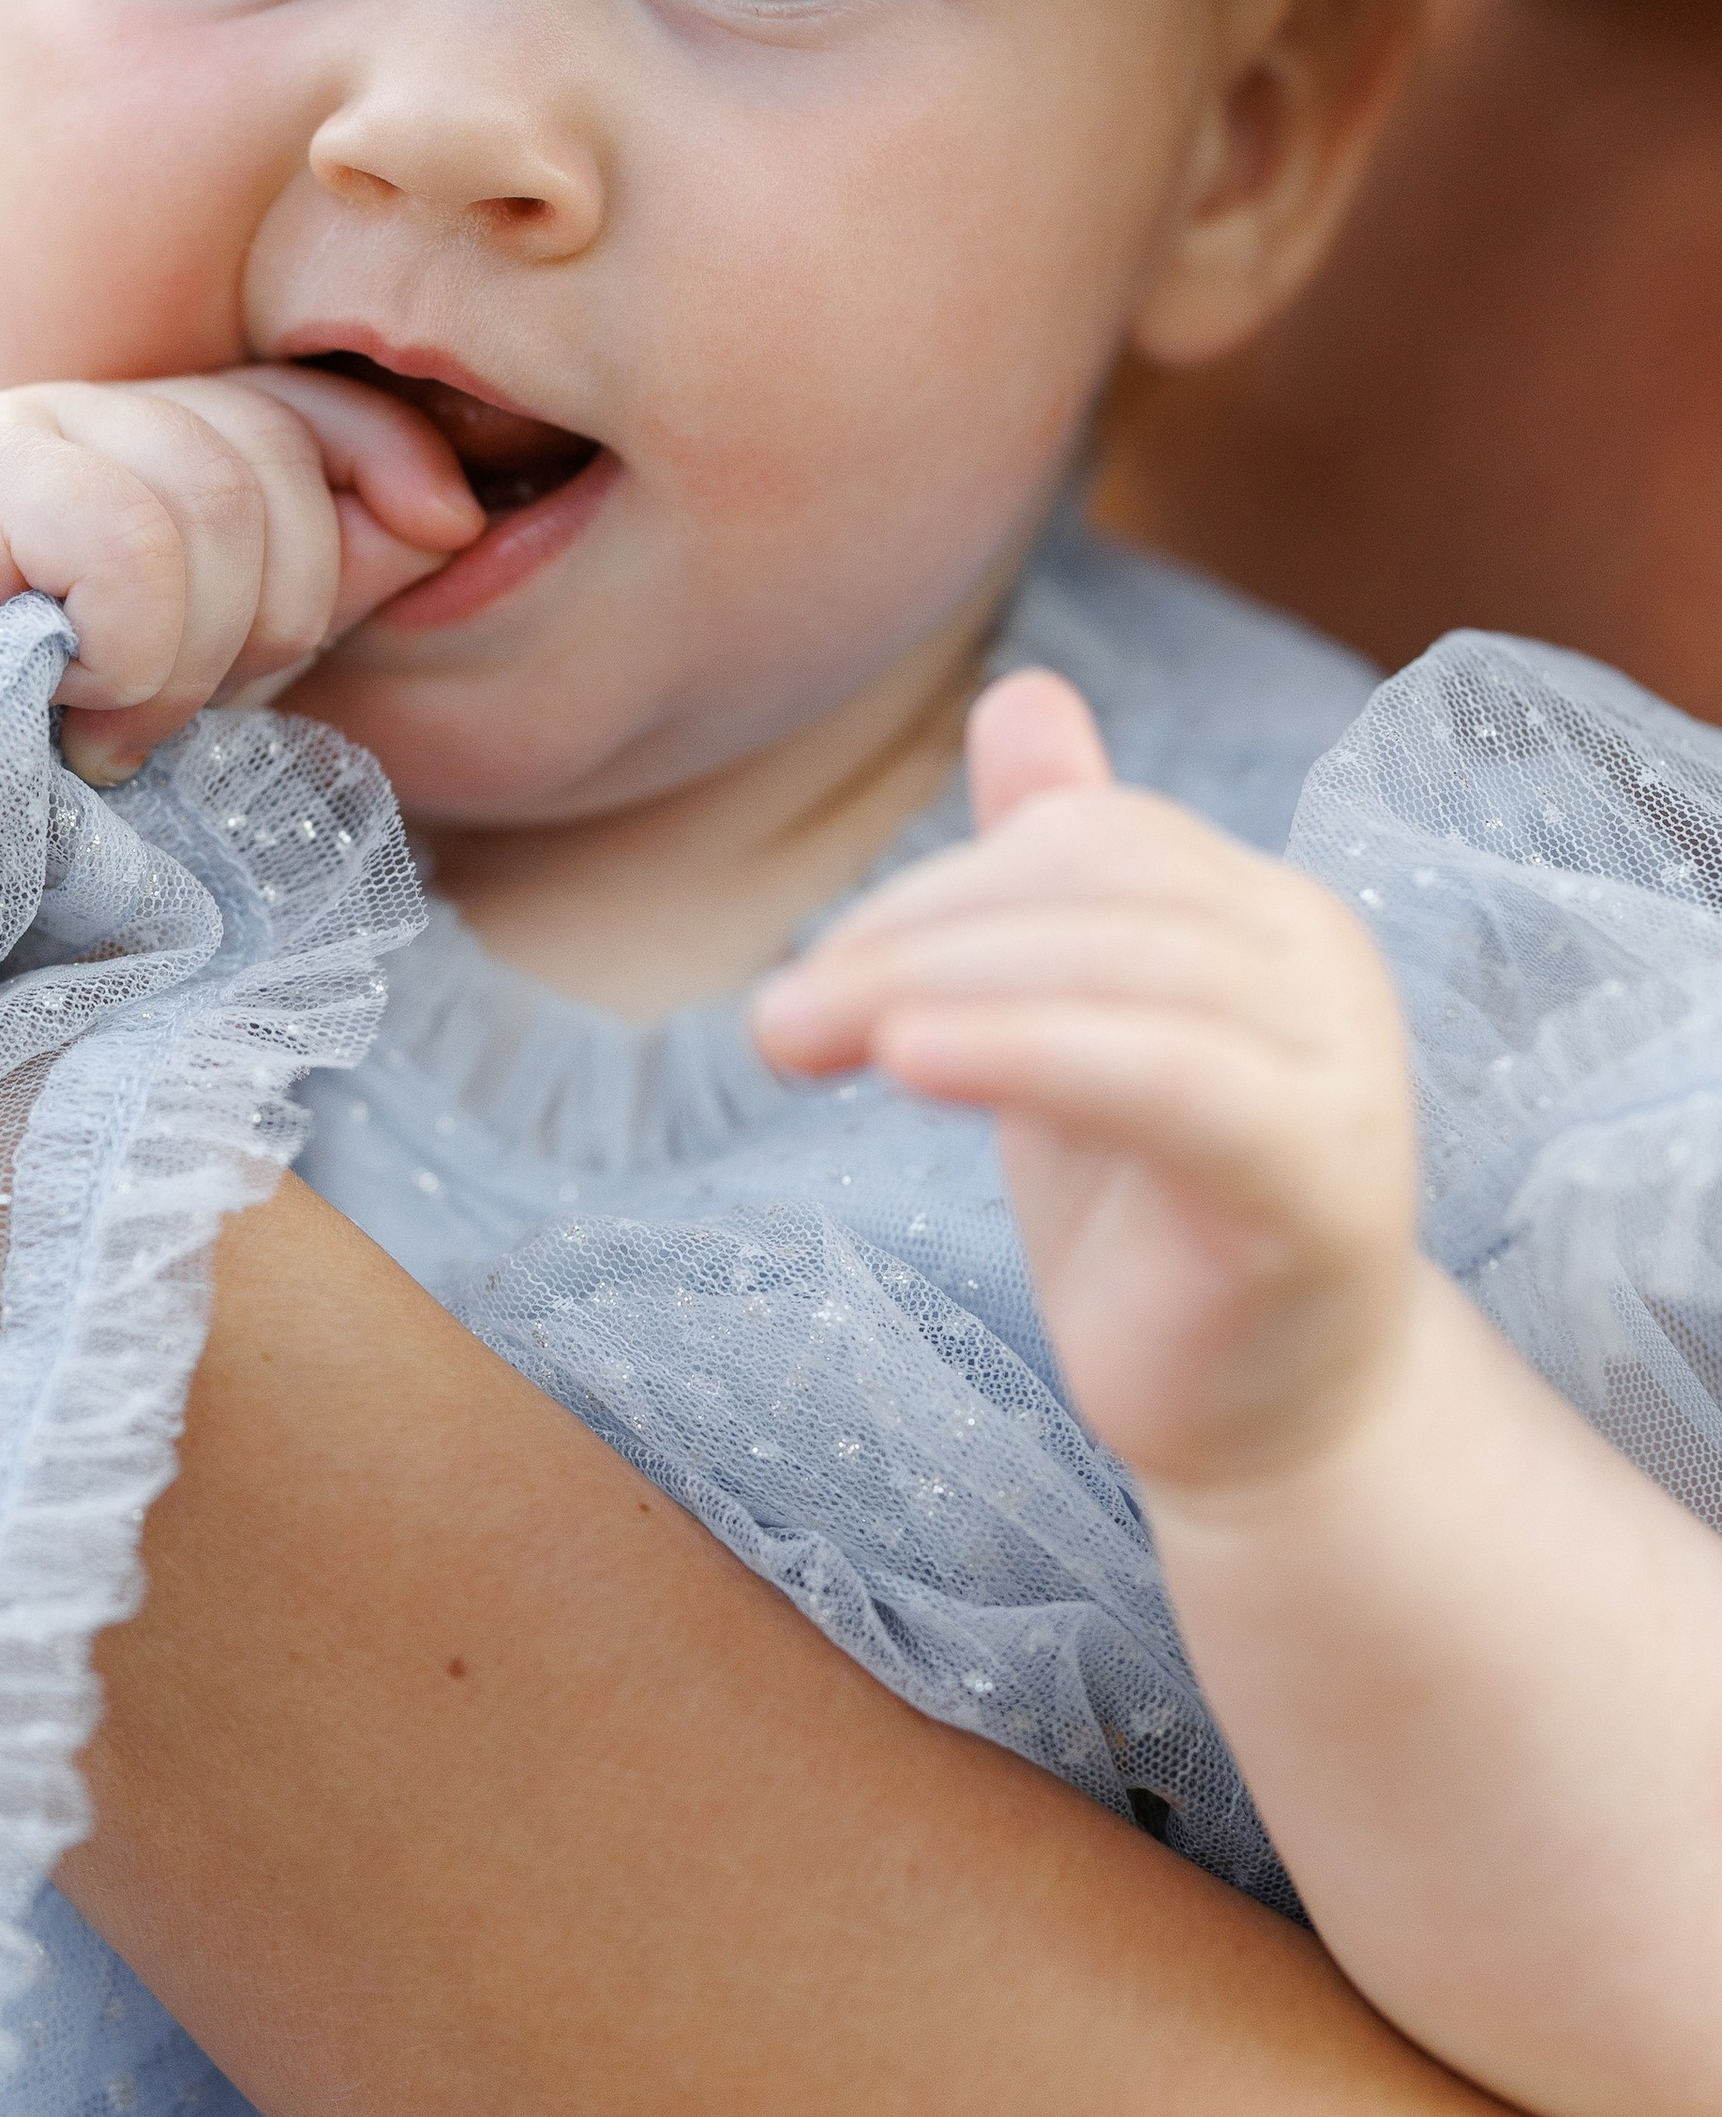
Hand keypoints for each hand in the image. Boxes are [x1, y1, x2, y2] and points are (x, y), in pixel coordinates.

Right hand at [0, 365, 481, 782]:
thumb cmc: (15, 760)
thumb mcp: (203, 670)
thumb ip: (311, 585)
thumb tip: (452, 510)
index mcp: (143, 446)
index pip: (315, 402)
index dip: (393, 461)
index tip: (445, 532)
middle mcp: (82, 414)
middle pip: (279, 456)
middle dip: (268, 613)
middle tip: (164, 704)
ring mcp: (13, 433)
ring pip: (217, 502)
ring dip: (185, 657)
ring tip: (98, 717)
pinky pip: (134, 542)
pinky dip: (127, 652)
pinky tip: (59, 701)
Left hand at [750, 669, 1420, 1494]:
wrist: (1268, 1426)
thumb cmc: (1152, 1218)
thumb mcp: (1075, 1021)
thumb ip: (1056, 871)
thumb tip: (1021, 691)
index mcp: (1267, 912)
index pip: (1090, 837)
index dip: (940, 886)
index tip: (817, 971)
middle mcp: (1324, 962)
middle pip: (1098, 888)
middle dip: (914, 937)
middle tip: (776, 1018)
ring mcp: (1340, 1070)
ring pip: (1121, 970)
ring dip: (937, 988)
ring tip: (800, 1037)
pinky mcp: (1321, 1180)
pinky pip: (1168, 1078)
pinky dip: (1030, 1048)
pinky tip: (912, 1060)